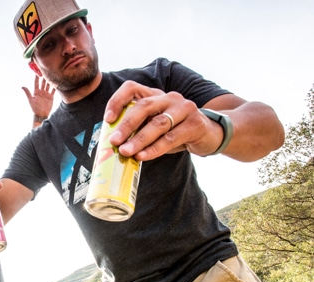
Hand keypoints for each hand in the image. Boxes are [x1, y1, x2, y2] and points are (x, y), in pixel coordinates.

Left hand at [22, 75, 54, 118]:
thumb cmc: (35, 108)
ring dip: (49, 80)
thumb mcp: (30, 100)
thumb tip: (22, 87)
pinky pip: (53, 90)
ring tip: (51, 74)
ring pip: (48, 85)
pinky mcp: (51, 97)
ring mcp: (46, 94)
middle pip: (43, 82)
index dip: (37, 77)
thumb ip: (27, 93)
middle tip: (45, 70)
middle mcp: (41, 91)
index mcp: (36, 92)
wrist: (41, 115)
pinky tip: (56, 82)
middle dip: (44, 77)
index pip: (36, 82)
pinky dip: (54, 86)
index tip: (37, 71)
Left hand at [103, 81, 229, 159]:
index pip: (132, 88)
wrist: (210, 134)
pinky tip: (143, 156)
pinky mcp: (195, 124)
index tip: (108, 119)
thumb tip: (113, 145)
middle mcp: (169, 98)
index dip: (117, 101)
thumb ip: (139, 129)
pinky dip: (155, 148)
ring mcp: (184, 108)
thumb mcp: (156, 126)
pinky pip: (171, 138)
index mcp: (155, 95)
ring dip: (139, 139)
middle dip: (126, 125)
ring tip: (125, 152)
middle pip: (144, 106)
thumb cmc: (176, 131)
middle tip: (113, 141)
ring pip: (158, 124)